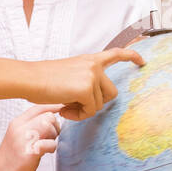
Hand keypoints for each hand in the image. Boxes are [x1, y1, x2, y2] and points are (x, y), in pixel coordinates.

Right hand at [0, 104, 62, 170]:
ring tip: (46, 146)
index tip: (60, 115)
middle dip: (56, 126)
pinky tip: (44, 154)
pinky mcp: (29, 152)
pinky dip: (52, 148)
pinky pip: (51, 143)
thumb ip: (31, 127)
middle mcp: (19, 128)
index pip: (39, 106)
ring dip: (54, 136)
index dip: (53, 108)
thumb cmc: (10, 161)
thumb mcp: (18, 137)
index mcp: (17, 123)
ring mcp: (23, 139)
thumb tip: (52, 119)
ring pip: (50, 125)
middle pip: (48, 115)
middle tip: (51, 138)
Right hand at [31, 49, 145, 120]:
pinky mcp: (87, 88)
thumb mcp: (69, 74)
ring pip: (99, 105)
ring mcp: (92, 76)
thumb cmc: (43, 80)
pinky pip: (90, 111)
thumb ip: (84, 82)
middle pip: (111, 93)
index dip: (131, 57)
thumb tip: (92, 102)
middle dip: (97, 104)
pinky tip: (64, 109)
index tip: (142, 62)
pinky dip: (78, 115)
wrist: (29, 79)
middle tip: (76, 106)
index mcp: (89, 60)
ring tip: (65, 106)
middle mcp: (94, 66)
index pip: (116, 54)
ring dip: (83, 111)